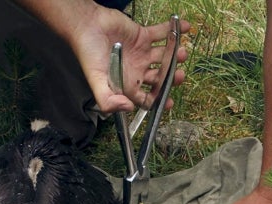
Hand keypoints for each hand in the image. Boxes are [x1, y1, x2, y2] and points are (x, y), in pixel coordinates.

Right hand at [68, 7, 188, 112]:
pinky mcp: (142, 35)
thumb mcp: (96, 81)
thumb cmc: (88, 53)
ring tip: (181, 52)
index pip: (146, 98)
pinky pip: (162, 33)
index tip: (169, 102)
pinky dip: (174, 30)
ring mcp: (141, 52)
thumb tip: (127, 108)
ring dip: (175, 55)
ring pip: (164, 57)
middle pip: (160, 78)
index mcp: (127, 84)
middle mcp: (136, 70)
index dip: (158, 101)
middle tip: (178, 74)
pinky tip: (185, 27)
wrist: (86, 25)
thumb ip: (108, 100)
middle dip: (171, 78)